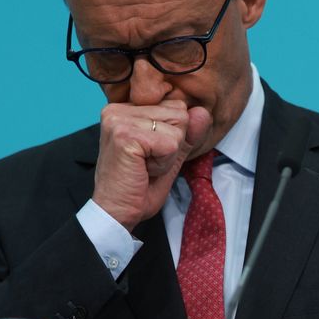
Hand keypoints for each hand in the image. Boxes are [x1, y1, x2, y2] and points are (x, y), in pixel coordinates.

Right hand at [92, 100, 212, 229]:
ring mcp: (119, 120)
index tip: (149, 154)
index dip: (173, 135)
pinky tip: (143, 170)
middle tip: (147, 162)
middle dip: (172, 143)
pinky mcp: (125, 136)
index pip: (175, 106)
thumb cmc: (138, 187)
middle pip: (178, 113)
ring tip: (144, 166)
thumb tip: (202, 111)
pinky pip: (170, 143)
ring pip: (177, 127)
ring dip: (168, 154)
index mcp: (125, 109)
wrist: (116, 213)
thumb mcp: (170, 155)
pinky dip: (164, 163)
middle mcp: (118, 109)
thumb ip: (188, 133)